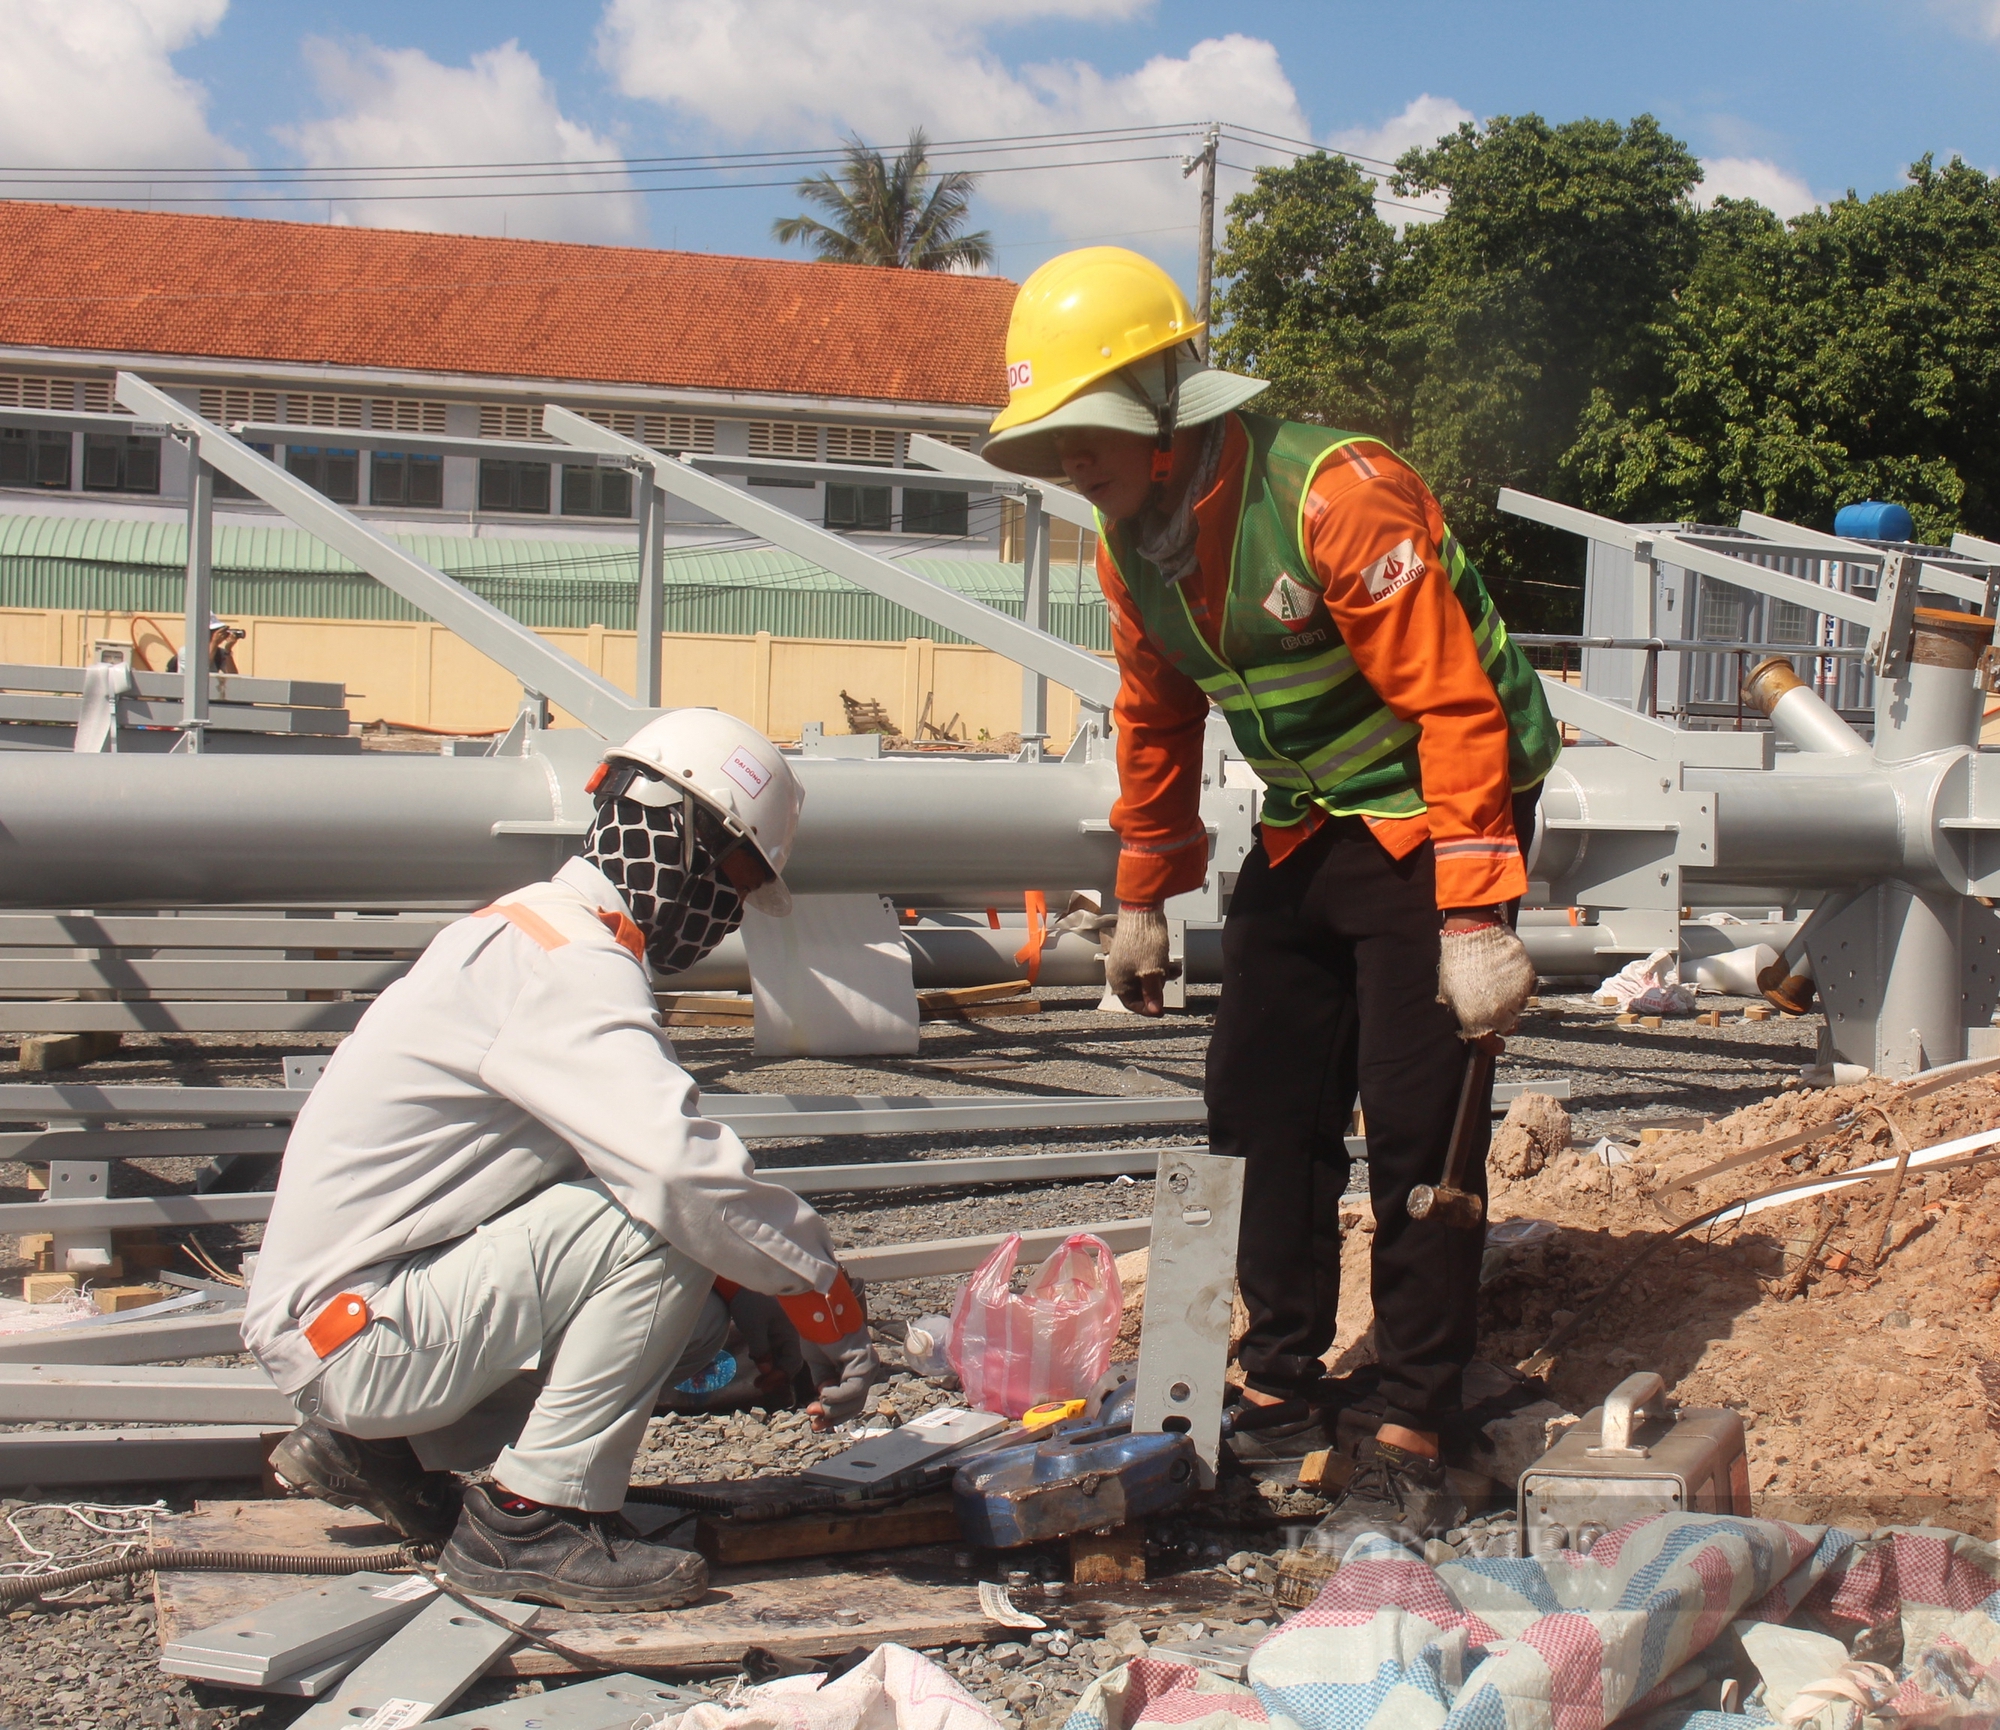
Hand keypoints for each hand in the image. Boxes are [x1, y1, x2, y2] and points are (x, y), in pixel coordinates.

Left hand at [721, 1287, 808, 1405]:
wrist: (738, 1288)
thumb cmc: (750, 1303)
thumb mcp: (754, 1327)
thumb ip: (762, 1349)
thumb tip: (766, 1371)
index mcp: (789, 1334)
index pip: (793, 1362)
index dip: (781, 1375)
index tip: (765, 1381)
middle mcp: (786, 1338)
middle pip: (788, 1365)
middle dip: (776, 1377)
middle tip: (759, 1385)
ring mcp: (777, 1338)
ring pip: (779, 1361)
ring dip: (770, 1372)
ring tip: (757, 1379)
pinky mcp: (768, 1337)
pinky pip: (771, 1355)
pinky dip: (765, 1362)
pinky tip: (754, 1360)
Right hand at [804, 1327, 884, 1429]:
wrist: (817, 1314)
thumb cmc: (818, 1335)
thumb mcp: (819, 1368)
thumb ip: (824, 1387)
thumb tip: (822, 1408)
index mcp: (857, 1371)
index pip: (851, 1403)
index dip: (834, 1417)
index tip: (815, 1424)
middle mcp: (867, 1370)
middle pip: (855, 1406)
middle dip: (832, 1416)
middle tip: (812, 1418)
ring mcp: (869, 1366)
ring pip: (856, 1401)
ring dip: (832, 1407)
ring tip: (815, 1403)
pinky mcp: (865, 1361)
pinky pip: (854, 1388)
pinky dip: (837, 1395)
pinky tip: (824, 1390)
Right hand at [1104, 906, 1180, 1016]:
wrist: (1142, 912)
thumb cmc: (1143, 942)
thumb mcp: (1152, 972)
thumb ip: (1153, 993)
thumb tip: (1154, 1010)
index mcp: (1118, 980)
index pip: (1132, 1004)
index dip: (1148, 1008)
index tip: (1161, 1011)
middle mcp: (1120, 972)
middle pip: (1140, 991)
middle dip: (1156, 988)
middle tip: (1166, 982)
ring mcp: (1127, 961)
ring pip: (1146, 977)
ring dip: (1161, 976)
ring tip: (1173, 971)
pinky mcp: (1136, 951)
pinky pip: (1148, 965)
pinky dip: (1160, 966)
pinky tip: (1172, 963)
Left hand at [1436, 922, 1534, 1036]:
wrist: (1475, 935)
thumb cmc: (1457, 963)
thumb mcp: (1449, 993)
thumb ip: (1461, 1012)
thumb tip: (1467, 1022)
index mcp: (1477, 1020)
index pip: (1490, 1045)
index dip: (1493, 1047)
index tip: (1496, 1045)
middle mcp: (1499, 1013)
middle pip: (1508, 1028)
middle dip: (1502, 1022)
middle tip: (1494, 1008)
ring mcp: (1516, 997)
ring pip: (1519, 1010)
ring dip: (1511, 1003)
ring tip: (1498, 986)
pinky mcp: (1528, 980)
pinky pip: (1527, 991)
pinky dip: (1519, 987)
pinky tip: (1506, 975)